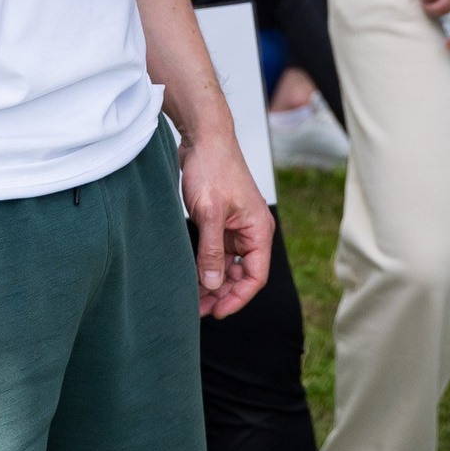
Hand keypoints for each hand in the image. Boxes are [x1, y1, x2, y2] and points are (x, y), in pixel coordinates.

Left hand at [180, 131, 273, 317]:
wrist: (203, 137)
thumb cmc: (213, 167)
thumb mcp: (210, 213)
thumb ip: (212, 252)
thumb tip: (213, 285)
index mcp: (258, 230)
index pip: (255, 276)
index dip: (237, 298)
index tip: (217, 312)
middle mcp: (251, 232)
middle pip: (242, 275)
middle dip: (222, 294)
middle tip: (198, 310)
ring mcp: (236, 227)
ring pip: (228, 266)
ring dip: (212, 283)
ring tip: (192, 298)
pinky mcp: (221, 222)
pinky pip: (217, 253)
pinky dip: (206, 266)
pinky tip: (191, 276)